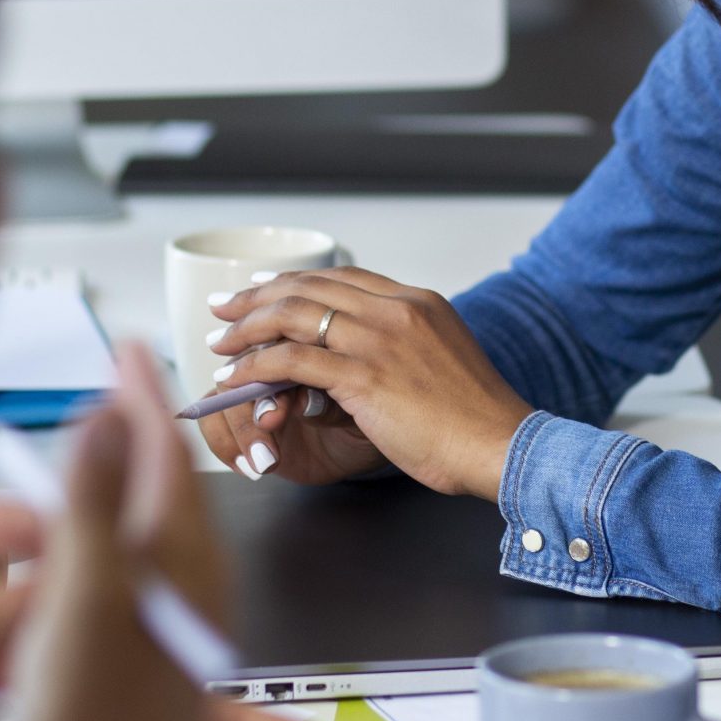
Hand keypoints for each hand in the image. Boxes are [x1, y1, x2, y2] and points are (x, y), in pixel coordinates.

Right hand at [9, 396, 204, 720]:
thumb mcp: (89, 592)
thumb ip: (91, 499)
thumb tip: (106, 415)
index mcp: (179, 555)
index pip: (159, 451)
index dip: (136, 395)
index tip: (124, 348)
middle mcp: (160, 589)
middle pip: (67, 526)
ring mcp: (125, 636)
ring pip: (32, 594)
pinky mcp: (93, 679)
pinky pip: (29, 646)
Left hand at [199, 269, 533, 499]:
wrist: (500, 443)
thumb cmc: (476, 419)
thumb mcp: (443, 360)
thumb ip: (405, 348)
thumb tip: (366, 360)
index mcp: (419, 302)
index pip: (343, 276)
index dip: (296, 281)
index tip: (264, 289)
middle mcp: (397, 310)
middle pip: (310, 287)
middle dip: (258, 296)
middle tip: (225, 307)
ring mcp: (380, 339)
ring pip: (293, 315)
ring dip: (247, 328)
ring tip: (220, 345)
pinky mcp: (364, 375)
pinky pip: (291, 360)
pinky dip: (255, 366)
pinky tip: (235, 379)